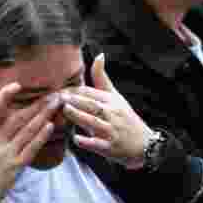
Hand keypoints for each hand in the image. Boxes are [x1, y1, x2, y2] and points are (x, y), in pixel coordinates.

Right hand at [0, 84, 59, 201]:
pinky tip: (50, 126)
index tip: (17, 85)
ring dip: (43, 116)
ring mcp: (7, 154)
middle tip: (52, 93)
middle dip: (36, 104)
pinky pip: (31, 149)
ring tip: (56, 104)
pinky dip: (41, 137)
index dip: (5, 96)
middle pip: (18, 118)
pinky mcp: (16, 167)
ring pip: (28, 131)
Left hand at [62, 54, 152, 169]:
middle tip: (57, 97)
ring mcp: (112, 131)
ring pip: (94, 122)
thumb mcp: (116, 96)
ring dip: (79, 116)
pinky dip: (87, 141)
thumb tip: (99, 55)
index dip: (74, 90)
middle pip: (92, 105)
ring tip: (65, 110)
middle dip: (75, 100)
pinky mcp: (111, 148)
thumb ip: (102, 78)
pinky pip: (98, 144)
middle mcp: (113, 114)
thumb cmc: (125, 118)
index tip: (58, 90)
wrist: (144, 143)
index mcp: (111, 101)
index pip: (90, 92)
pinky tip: (75, 138)